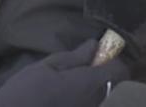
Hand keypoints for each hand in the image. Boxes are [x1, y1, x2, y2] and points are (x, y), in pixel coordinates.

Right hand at [0, 39, 130, 106]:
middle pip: (113, 83)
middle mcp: (94, 101)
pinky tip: (65, 94)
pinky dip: (85, 96)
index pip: (121, 70)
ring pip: (102, 94)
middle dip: (103, 70)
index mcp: (88, 83)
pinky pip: (91, 104)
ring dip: (94, 84)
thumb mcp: (46, 66)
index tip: (99, 51)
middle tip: (82, 62)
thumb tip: (94, 45)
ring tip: (71, 78)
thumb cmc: (25, 91)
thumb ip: (74, 57)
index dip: (113, 58)